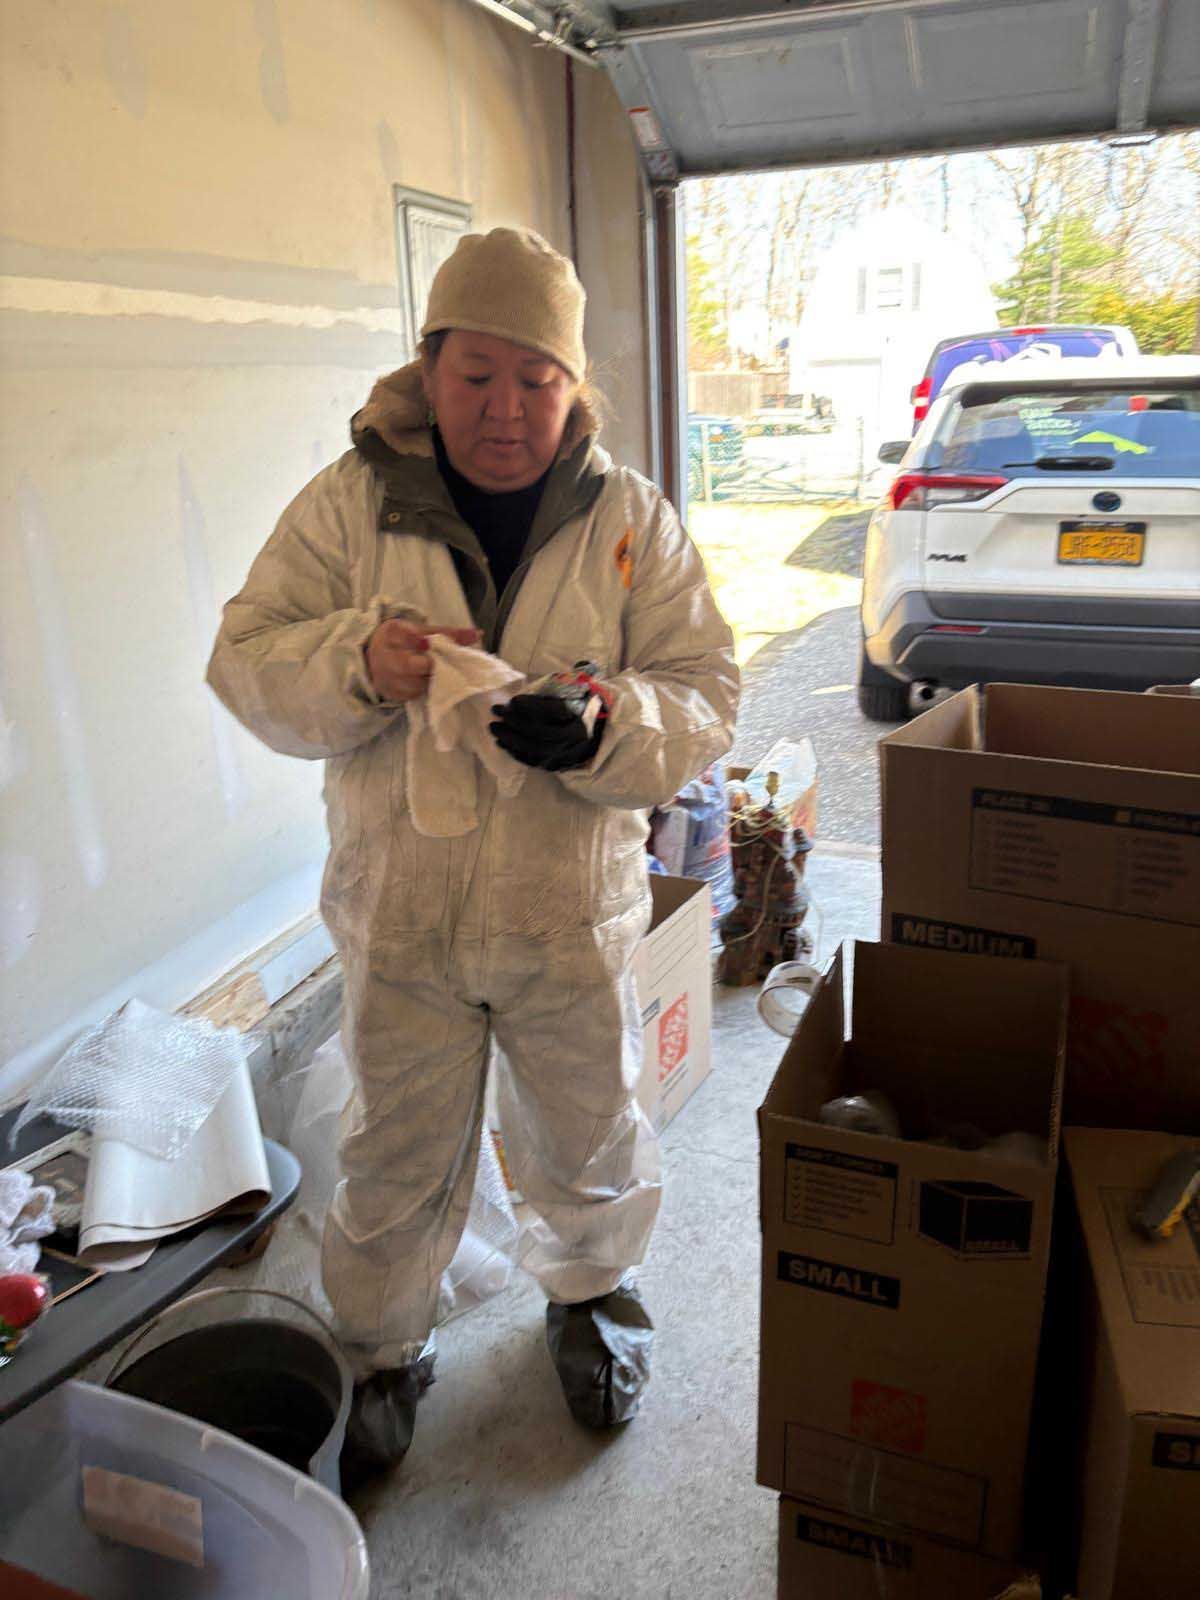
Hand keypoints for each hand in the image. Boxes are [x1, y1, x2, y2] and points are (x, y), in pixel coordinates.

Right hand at [365, 620, 480, 702]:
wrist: (373, 657)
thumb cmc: (403, 641)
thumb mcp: (422, 631)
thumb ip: (448, 633)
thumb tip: (478, 634)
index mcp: (392, 633)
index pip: (407, 637)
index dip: (420, 642)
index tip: (428, 644)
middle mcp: (384, 655)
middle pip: (407, 664)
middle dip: (427, 666)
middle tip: (435, 664)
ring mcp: (385, 677)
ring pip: (414, 683)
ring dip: (429, 679)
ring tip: (434, 672)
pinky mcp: (391, 693)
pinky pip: (413, 694)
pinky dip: (423, 689)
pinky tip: (426, 682)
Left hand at [490, 693, 604, 771]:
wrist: (595, 739)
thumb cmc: (580, 712)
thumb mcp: (573, 698)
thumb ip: (556, 693)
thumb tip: (526, 695)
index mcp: (579, 717)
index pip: (551, 711)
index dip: (530, 705)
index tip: (514, 700)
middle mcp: (572, 738)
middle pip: (538, 731)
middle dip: (513, 721)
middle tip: (496, 711)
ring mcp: (563, 754)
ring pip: (533, 748)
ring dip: (509, 738)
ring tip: (494, 727)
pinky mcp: (555, 765)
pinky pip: (531, 761)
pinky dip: (514, 751)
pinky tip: (502, 742)